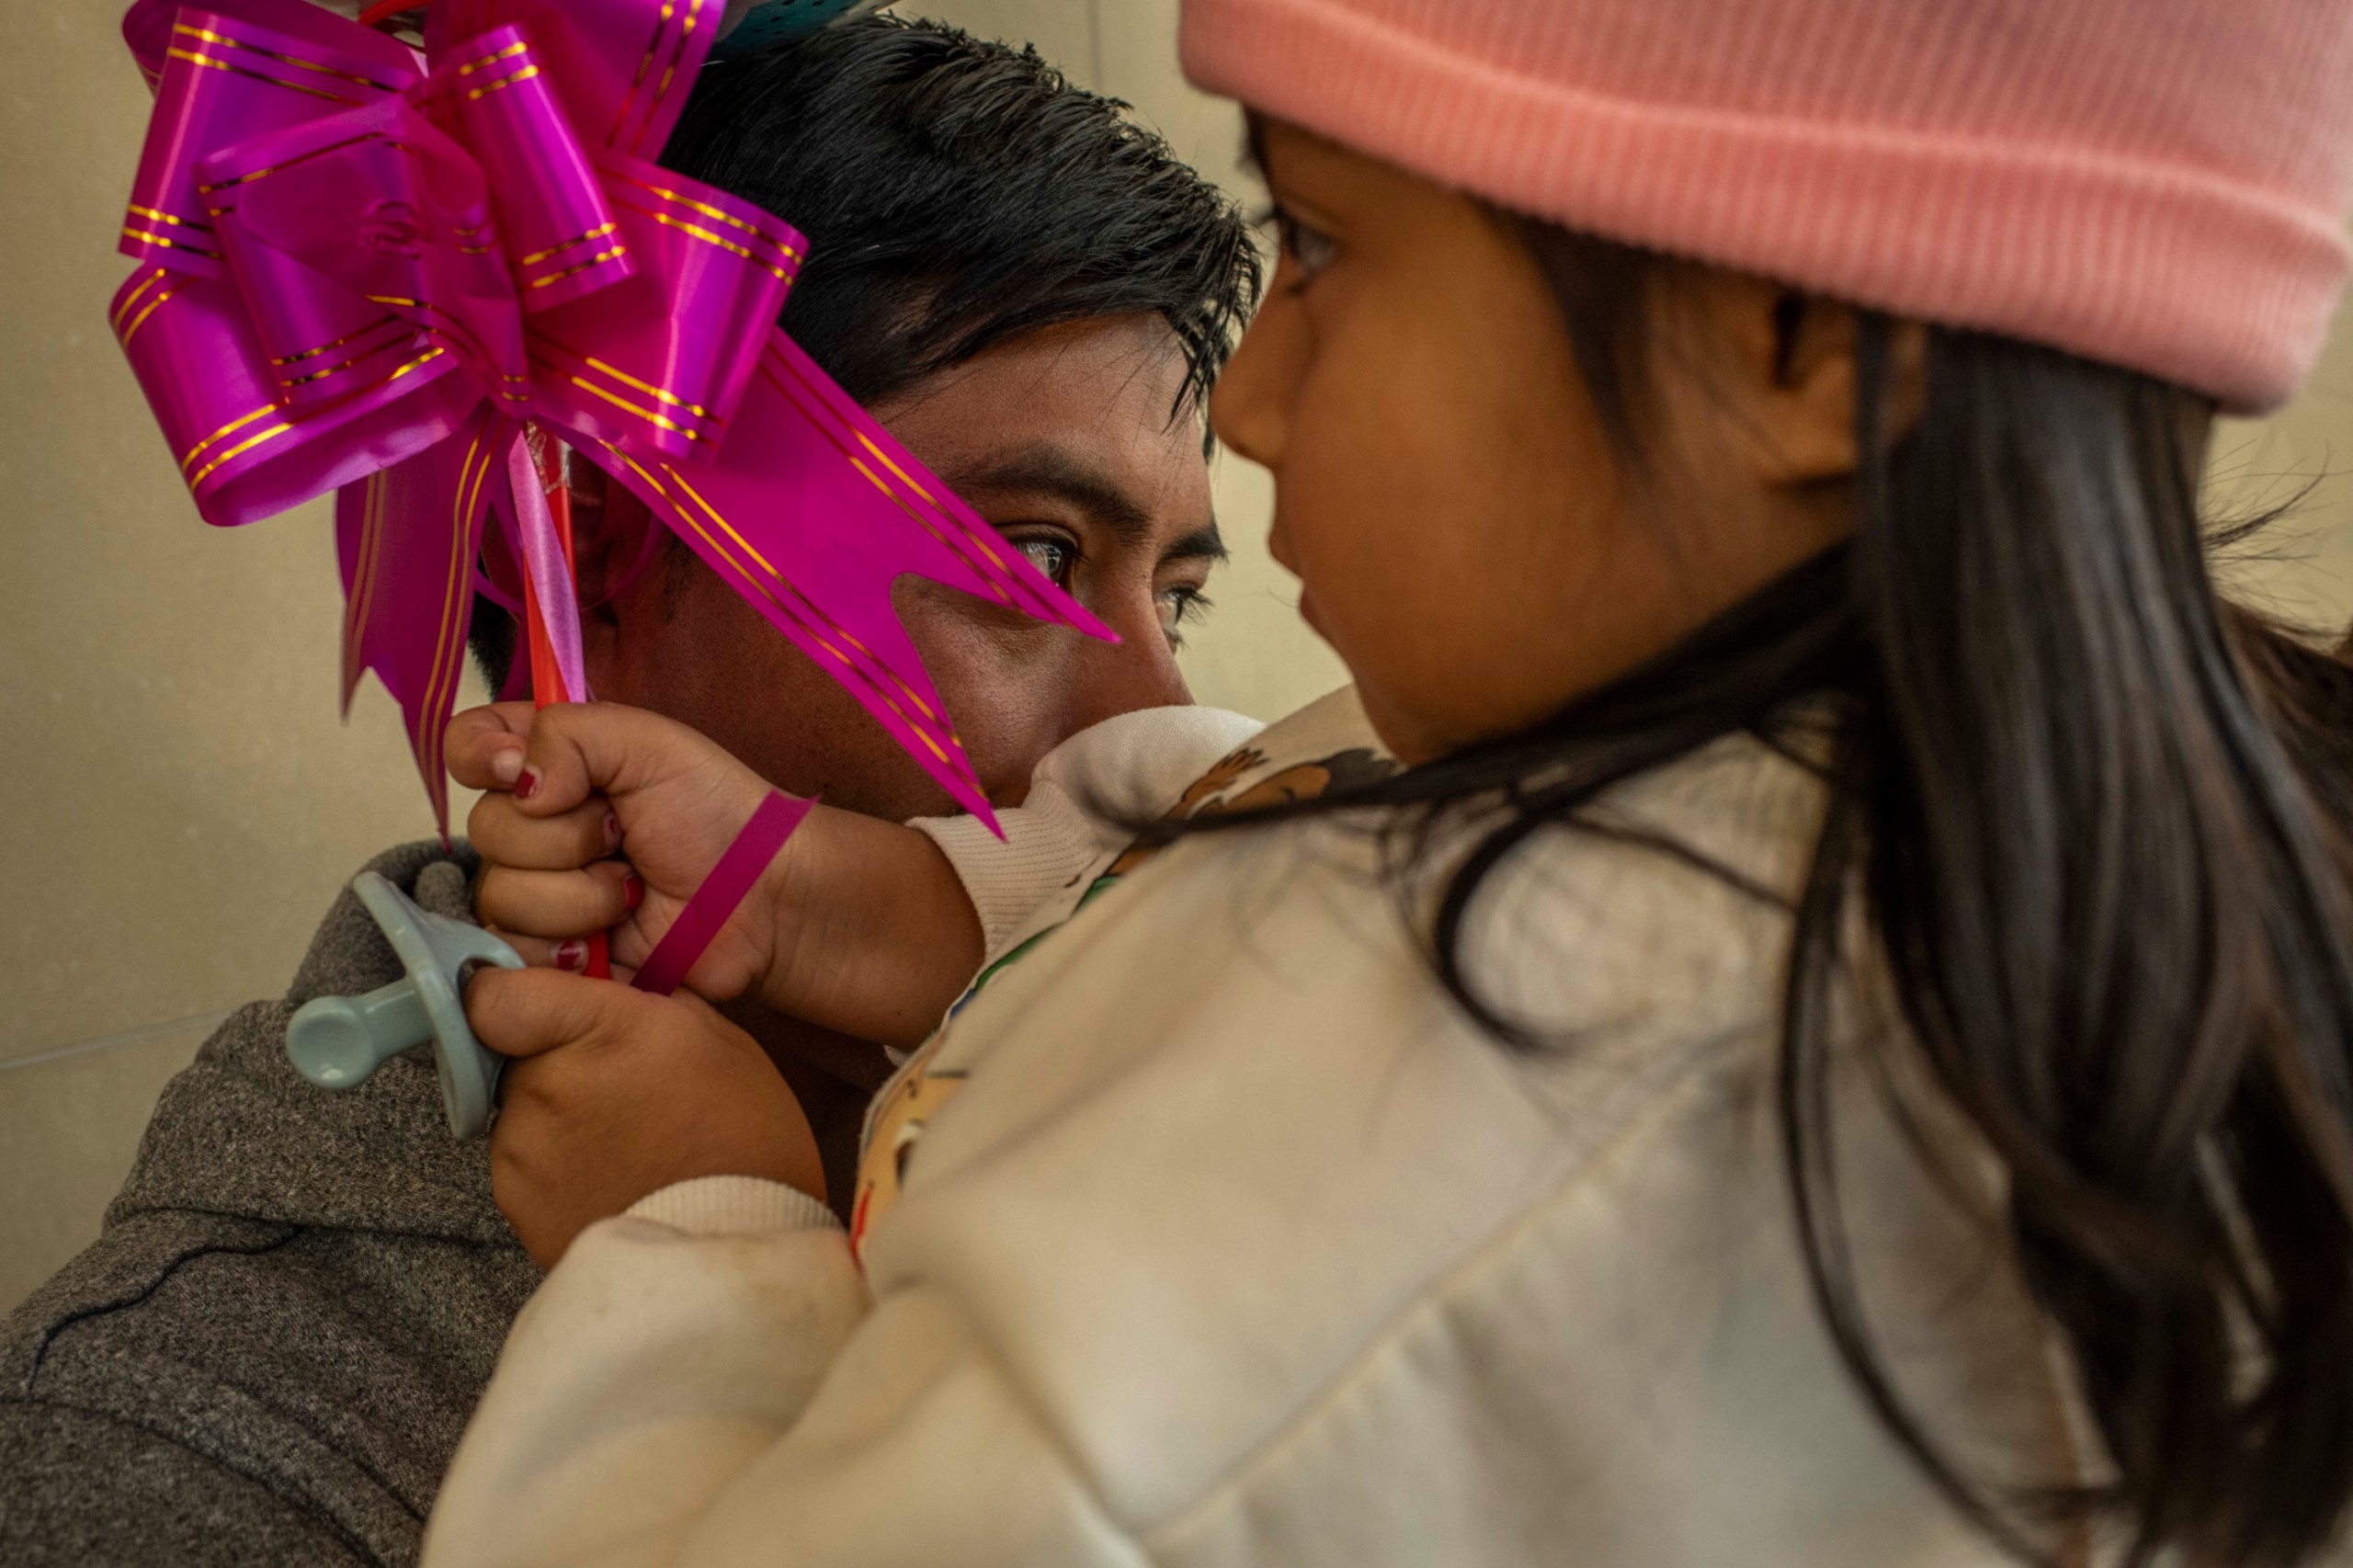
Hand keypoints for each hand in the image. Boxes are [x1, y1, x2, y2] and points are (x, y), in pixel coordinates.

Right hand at [446, 701, 985, 1045]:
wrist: (765, 897)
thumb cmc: (716, 811)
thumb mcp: (647, 742)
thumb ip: (566, 734)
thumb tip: (514, 782)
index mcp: (545, 764)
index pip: (466, 747)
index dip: (482, 759)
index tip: (528, 774)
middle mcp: (529, 828)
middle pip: (483, 829)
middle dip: (565, 836)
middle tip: (625, 837)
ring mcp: (535, 896)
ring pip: (500, 896)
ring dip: (579, 893)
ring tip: (634, 890)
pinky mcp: (549, 959)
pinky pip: (516, 953)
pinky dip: (572, 942)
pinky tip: (617, 934)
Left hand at [467, 967, 823, 1268]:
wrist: (733, 1246)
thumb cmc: (744, 1138)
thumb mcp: (717, 1040)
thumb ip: (643, 1003)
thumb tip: (599, 986)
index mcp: (598, 1030)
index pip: (494, 995)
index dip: (507, 998)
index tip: (534, 1011)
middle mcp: (546, 1083)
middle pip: (517, 1055)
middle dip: (559, 1066)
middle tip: (622, 1096)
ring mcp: (523, 1149)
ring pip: (522, 1114)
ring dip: (559, 1122)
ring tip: (627, 1151)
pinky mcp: (515, 1205)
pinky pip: (524, 1168)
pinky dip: (558, 1173)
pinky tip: (613, 1184)